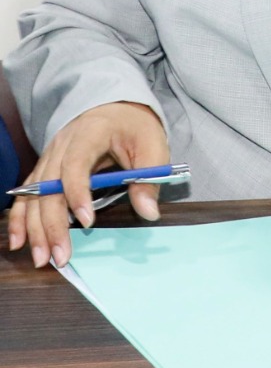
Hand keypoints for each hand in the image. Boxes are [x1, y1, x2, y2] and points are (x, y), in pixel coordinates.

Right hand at [6, 101, 167, 268]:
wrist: (116, 109)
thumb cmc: (135, 127)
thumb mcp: (153, 146)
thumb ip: (149, 178)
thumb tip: (149, 213)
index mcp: (90, 133)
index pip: (76, 163)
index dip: (77, 192)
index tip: (86, 220)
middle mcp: (61, 145)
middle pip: (48, 186)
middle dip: (53, 224)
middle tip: (62, 255)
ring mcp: (49, 157)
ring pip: (33, 195)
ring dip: (35, 228)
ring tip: (42, 257)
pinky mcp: (44, 169)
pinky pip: (27, 195)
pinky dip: (20, 219)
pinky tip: (20, 241)